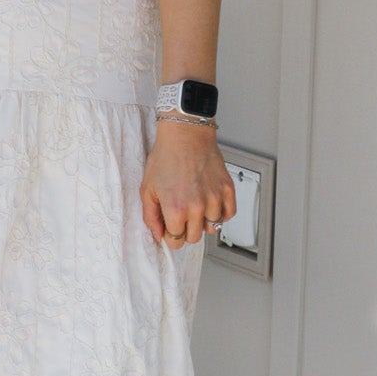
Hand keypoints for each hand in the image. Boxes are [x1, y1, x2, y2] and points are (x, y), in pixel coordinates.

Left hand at [140, 118, 236, 247]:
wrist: (185, 134)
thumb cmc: (166, 156)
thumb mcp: (147, 188)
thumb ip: (150, 216)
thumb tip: (158, 234)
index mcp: (176, 209)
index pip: (175, 241)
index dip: (170, 234)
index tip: (170, 226)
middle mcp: (197, 207)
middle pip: (194, 238)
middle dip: (185, 229)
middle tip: (181, 214)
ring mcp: (215, 199)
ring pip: (212, 228)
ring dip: (203, 221)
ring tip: (195, 205)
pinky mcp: (227, 190)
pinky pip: (228, 215)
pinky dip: (220, 213)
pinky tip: (210, 203)